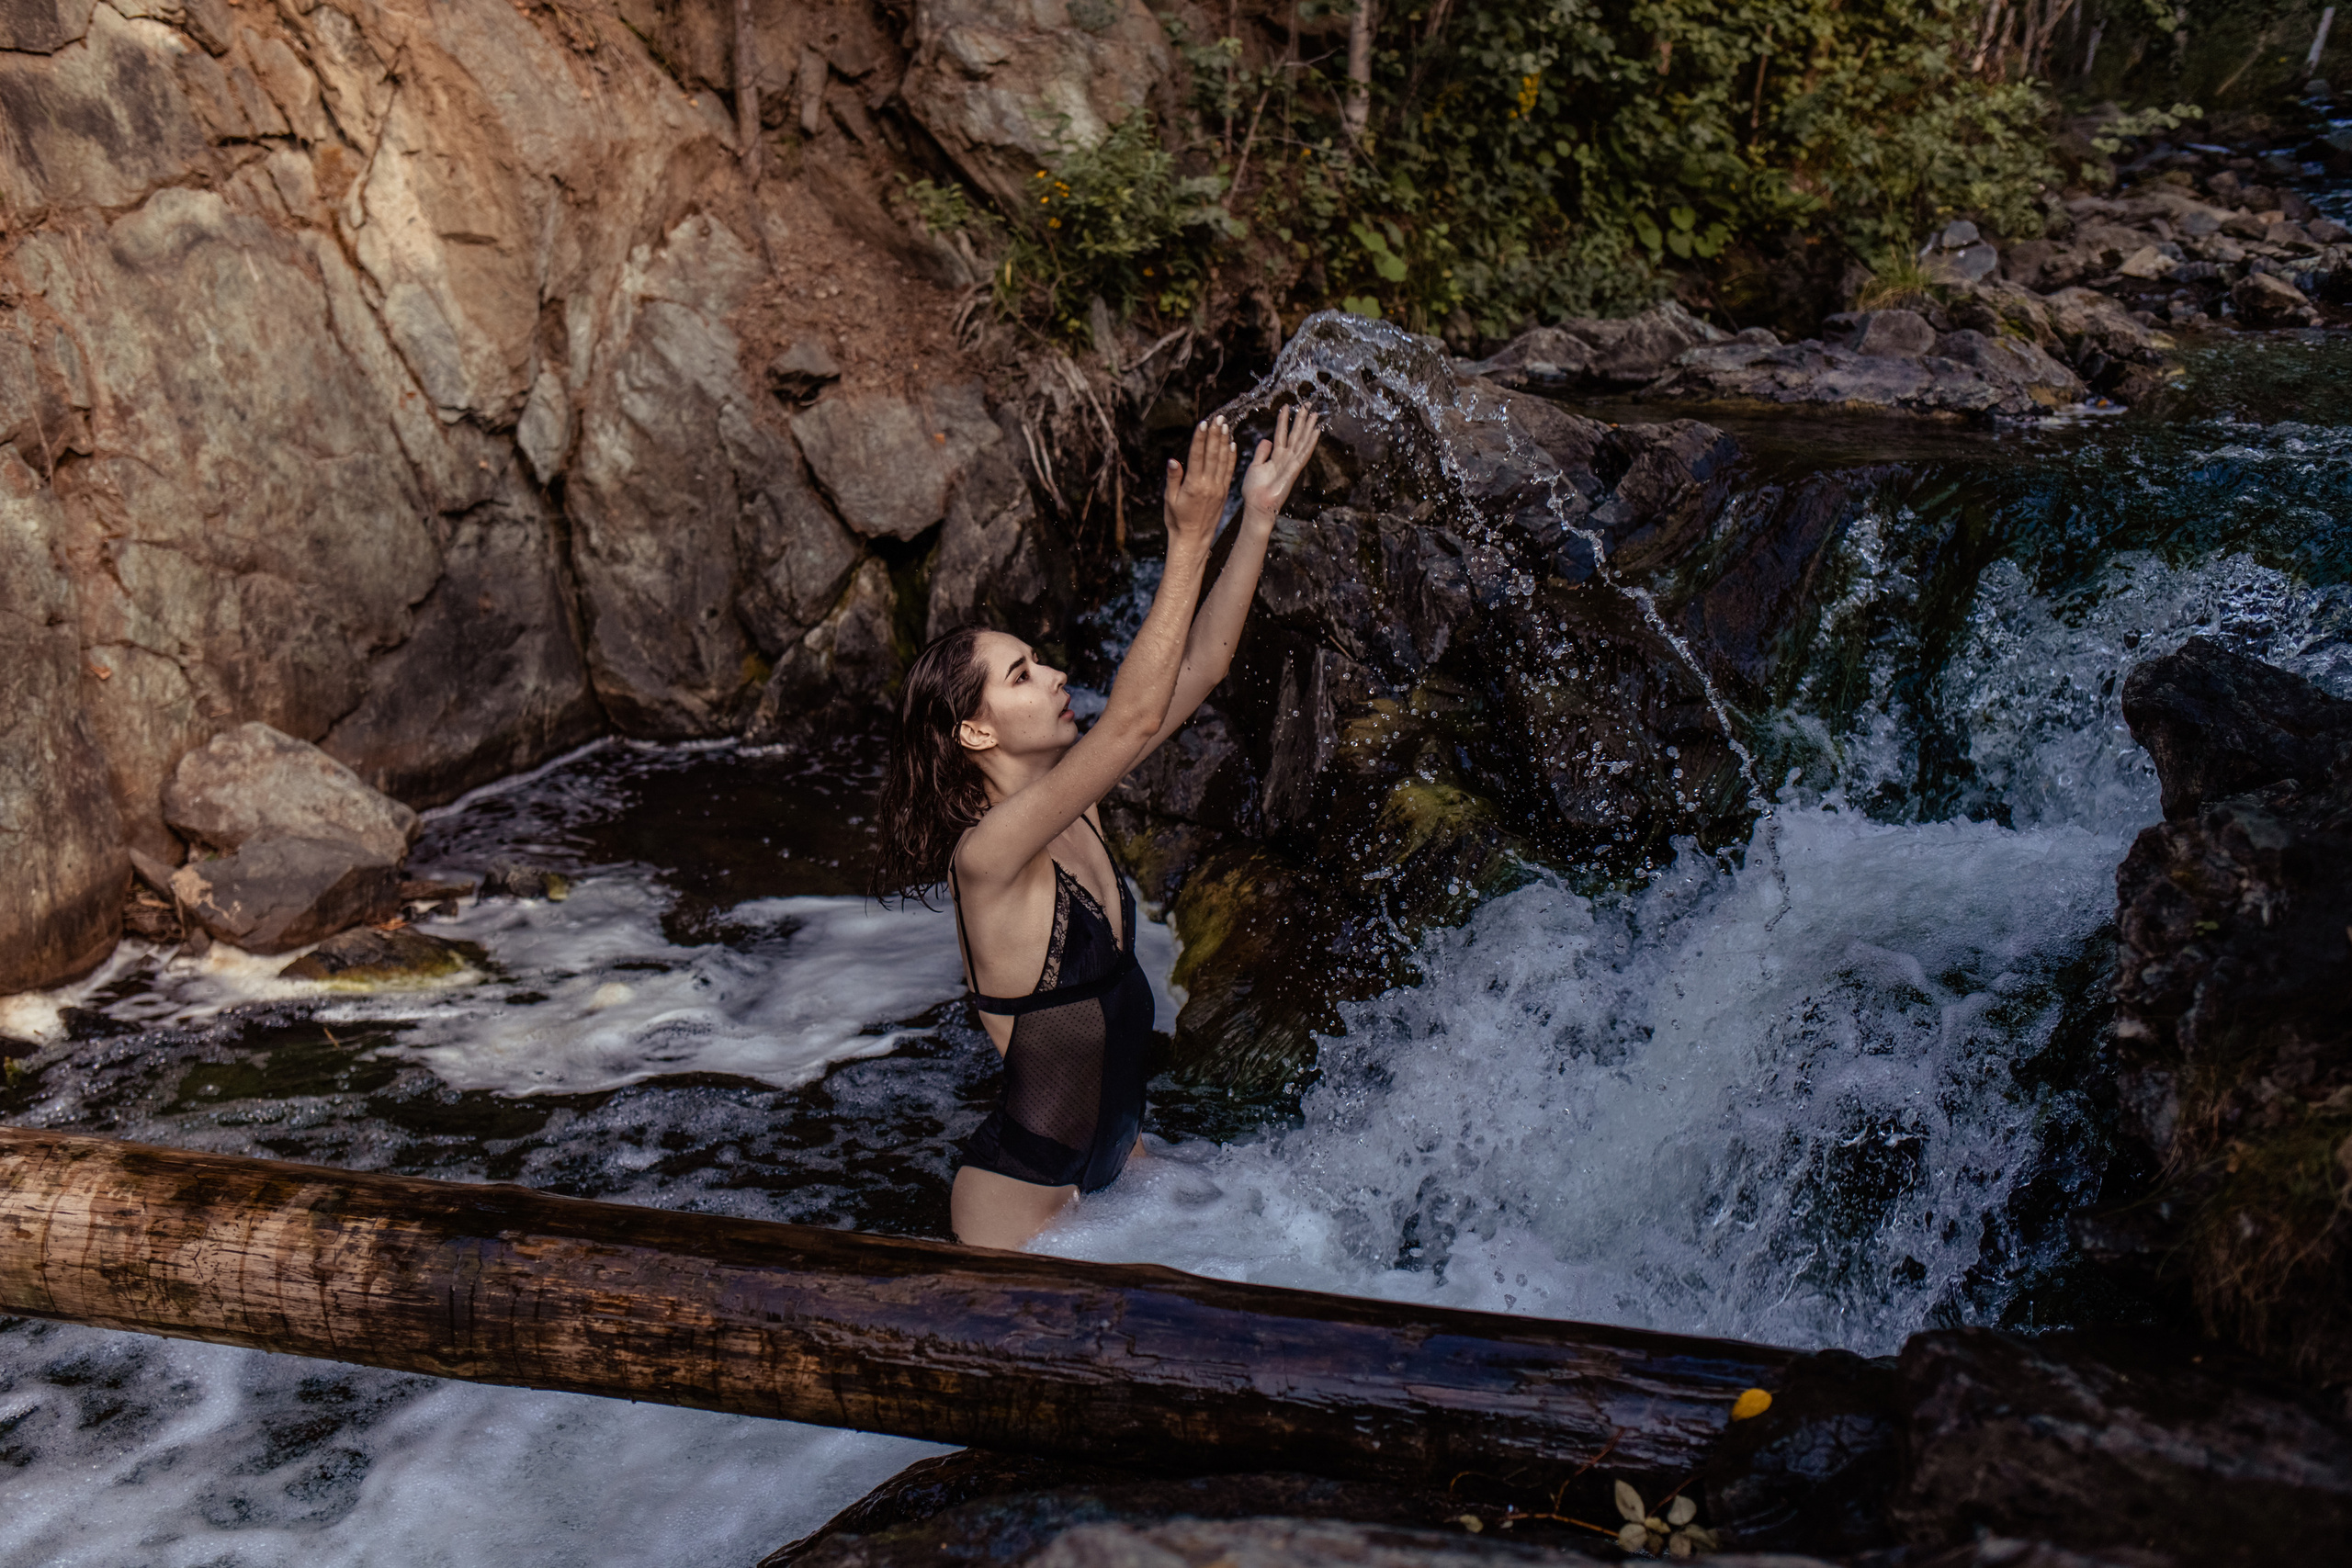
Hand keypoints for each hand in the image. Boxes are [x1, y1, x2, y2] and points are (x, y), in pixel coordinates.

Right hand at [1164, 417, 1235, 552]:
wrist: (1193, 540)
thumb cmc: (1177, 520)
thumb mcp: (1170, 499)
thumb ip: (1174, 479)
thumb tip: (1173, 460)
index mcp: (1193, 485)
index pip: (1198, 456)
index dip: (1200, 438)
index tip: (1203, 423)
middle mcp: (1209, 485)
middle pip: (1212, 455)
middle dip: (1215, 434)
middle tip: (1218, 418)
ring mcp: (1219, 489)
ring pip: (1223, 461)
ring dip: (1224, 442)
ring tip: (1225, 426)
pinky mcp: (1224, 493)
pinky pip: (1229, 471)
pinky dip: (1231, 457)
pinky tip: (1232, 445)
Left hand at [1238, 404, 1321, 520]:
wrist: (1257, 506)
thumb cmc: (1255, 490)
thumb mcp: (1255, 466)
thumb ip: (1262, 453)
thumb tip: (1267, 439)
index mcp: (1275, 457)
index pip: (1281, 434)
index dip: (1284, 420)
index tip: (1286, 407)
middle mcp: (1286, 459)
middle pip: (1295, 435)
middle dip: (1301, 420)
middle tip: (1307, 405)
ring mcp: (1291, 464)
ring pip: (1302, 441)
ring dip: (1308, 427)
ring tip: (1314, 413)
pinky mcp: (1294, 470)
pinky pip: (1304, 453)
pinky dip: (1311, 442)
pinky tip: (1316, 431)